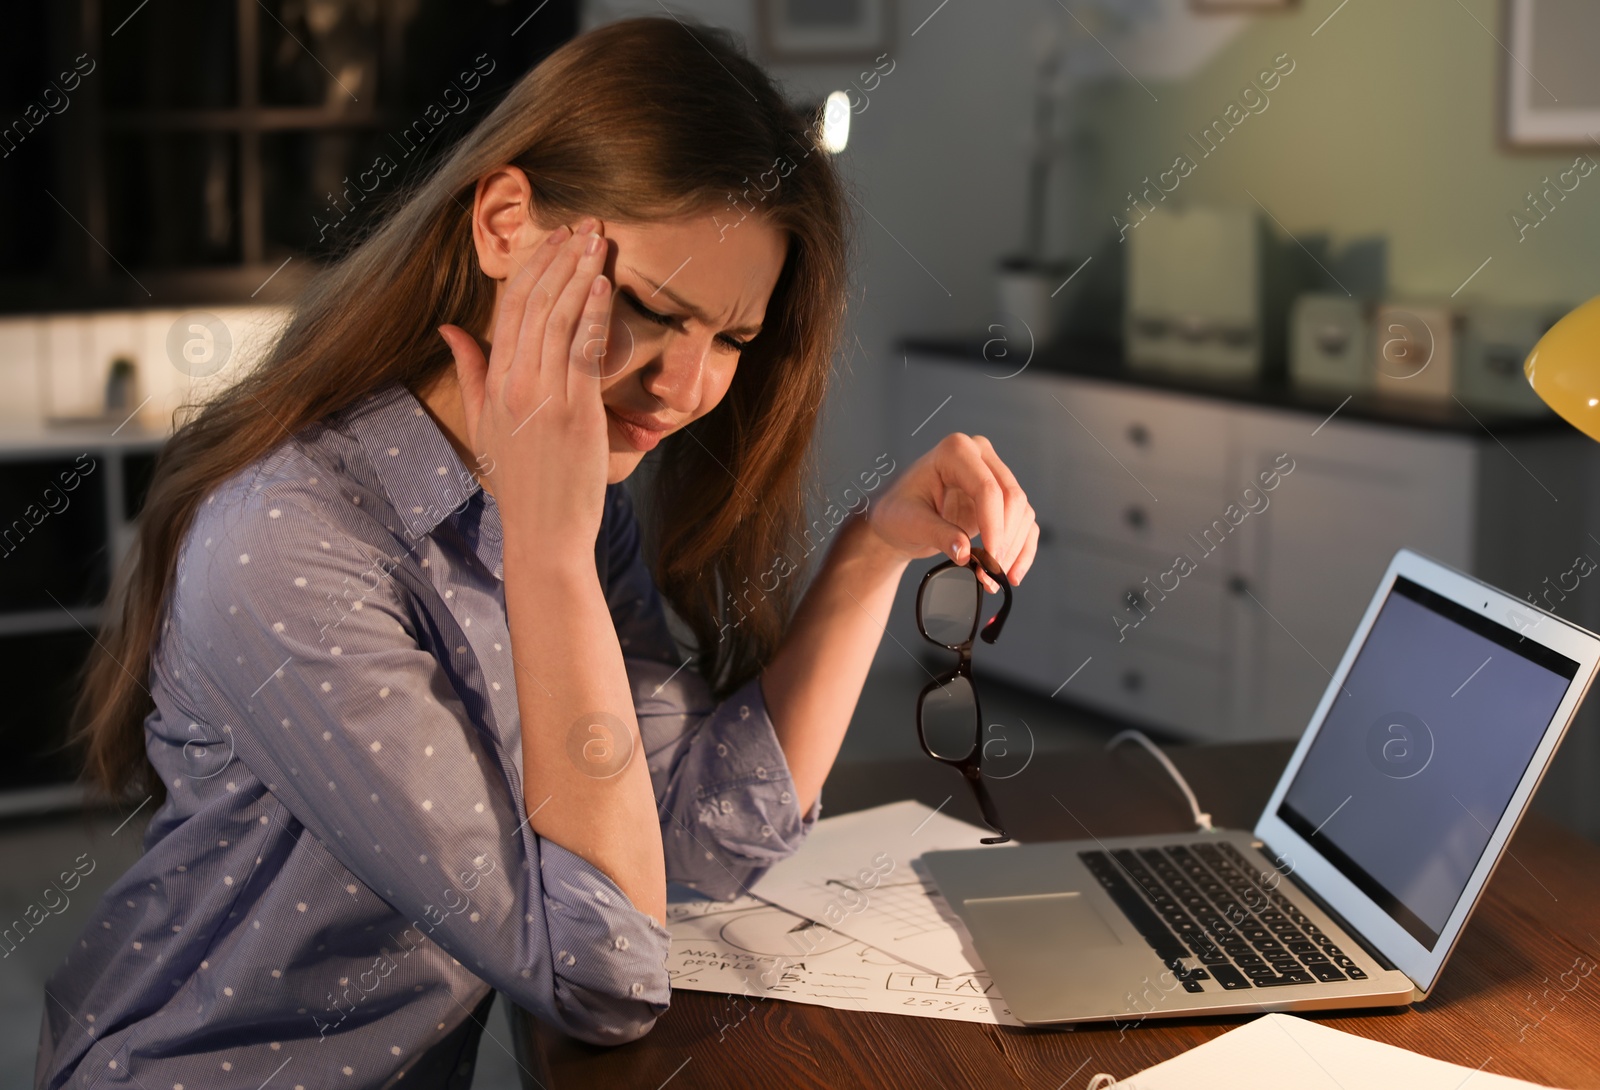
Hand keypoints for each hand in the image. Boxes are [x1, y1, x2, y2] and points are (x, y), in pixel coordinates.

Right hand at [437, 218, 614, 555]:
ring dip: (580, 272)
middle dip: (560, 257)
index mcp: (494, 382)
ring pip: (558, 317)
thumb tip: (449, 328)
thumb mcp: (484, 424)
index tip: (555, 239)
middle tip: (585, 224)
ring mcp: (543, 395)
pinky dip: (592, 310)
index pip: (508, 308)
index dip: (532, 267)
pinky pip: (582, 348)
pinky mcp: (574, 410)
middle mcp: (514, 382)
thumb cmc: (521, 483)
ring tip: (598, 239)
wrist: (543, 533)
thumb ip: (470, 370)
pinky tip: (602, 282)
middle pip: (534, 302)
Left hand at [863, 433, 1037, 589]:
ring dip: (1013, 549)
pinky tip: (1012, 574)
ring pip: (1021, 512)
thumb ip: (939, 534)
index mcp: (955, 451)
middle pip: (1011, 498)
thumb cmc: (897, 511)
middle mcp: (980, 456)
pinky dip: (1021, 550)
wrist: (896, 518)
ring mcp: (994, 475)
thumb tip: (966, 553)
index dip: (993, 526)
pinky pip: (1024, 523)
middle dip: (1005, 541)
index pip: (987, 488)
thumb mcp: (910, 522)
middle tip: (991, 572)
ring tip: (992, 578)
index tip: (990, 559)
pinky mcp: (1001, 498)